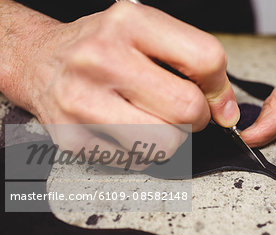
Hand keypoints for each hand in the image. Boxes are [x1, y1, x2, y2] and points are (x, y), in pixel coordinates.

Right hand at [0, 1, 238, 168]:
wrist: (41, 62)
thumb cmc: (100, 47)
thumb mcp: (146, 32)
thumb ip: (193, 62)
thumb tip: (226, 110)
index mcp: (128, 23)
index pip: (205, 59)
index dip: (221, 88)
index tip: (217, 101)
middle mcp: (101, 59)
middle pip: (188, 109)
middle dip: (197, 119)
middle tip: (183, 112)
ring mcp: (83, 101)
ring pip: (166, 144)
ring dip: (172, 139)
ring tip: (155, 122)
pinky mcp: (73, 138)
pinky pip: (137, 162)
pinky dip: (142, 152)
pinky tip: (126, 130)